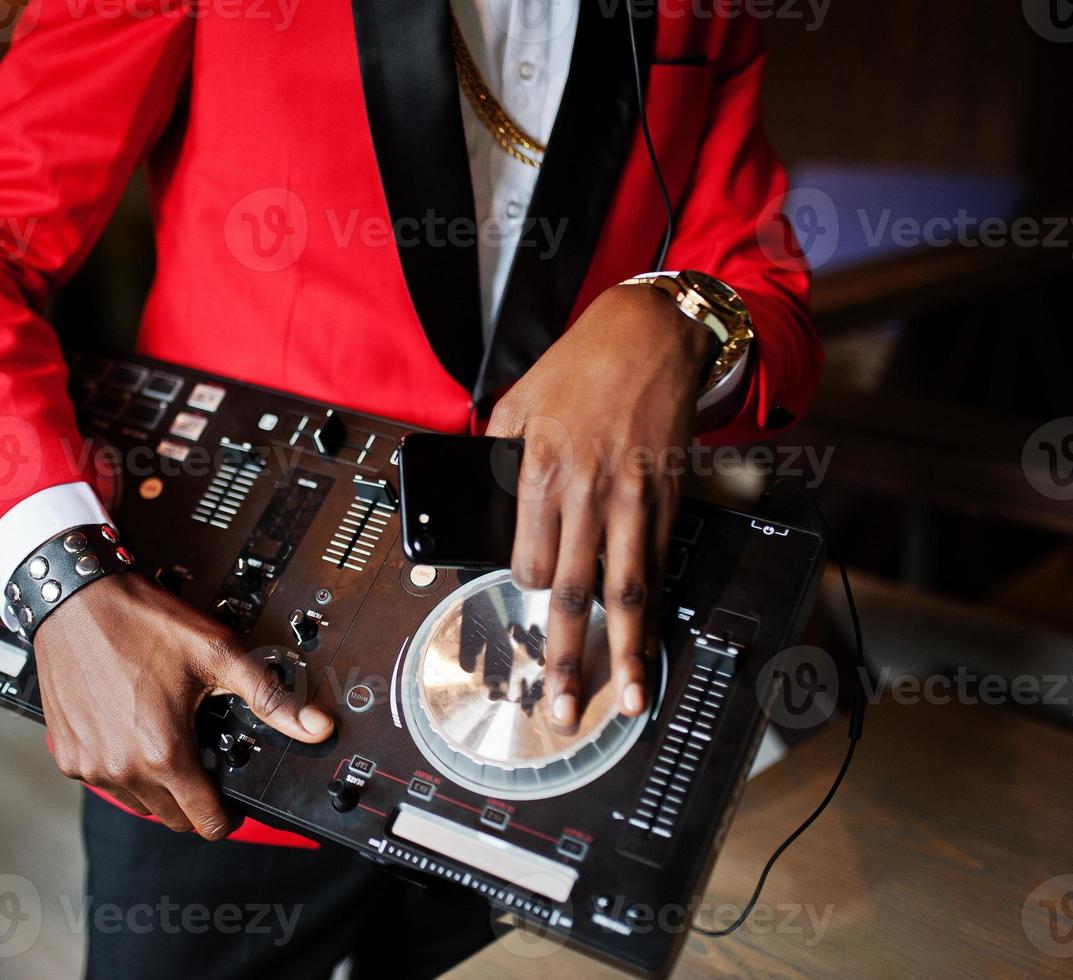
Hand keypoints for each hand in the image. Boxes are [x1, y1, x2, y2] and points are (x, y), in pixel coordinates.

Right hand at [34, 573, 334, 838]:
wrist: (77, 599)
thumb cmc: (141, 622)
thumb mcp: (218, 654)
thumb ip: (270, 697)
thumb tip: (316, 726)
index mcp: (165, 753)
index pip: (206, 823)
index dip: (227, 816)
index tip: (230, 801)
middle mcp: (124, 768)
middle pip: (173, 819)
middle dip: (193, 799)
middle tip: (200, 756)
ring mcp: (91, 765)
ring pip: (137, 804)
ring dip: (156, 786)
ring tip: (165, 739)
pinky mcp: (67, 755)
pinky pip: (103, 781)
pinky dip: (120, 767)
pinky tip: (129, 731)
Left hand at [486, 284, 713, 726]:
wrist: (650, 336)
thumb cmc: (579, 368)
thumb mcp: (516, 404)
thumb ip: (498, 459)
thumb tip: (483, 501)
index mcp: (538, 471)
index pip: (527, 561)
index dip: (527, 586)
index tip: (532, 593)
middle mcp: (585, 493)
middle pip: (572, 592)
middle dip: (566, 658)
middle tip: (564, 709)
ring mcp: (631, 500)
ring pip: (625, 592)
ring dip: (625, 654)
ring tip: (625, 701)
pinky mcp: (665, 499)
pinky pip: (658, 565)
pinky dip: (655, 611)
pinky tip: (652, 644)